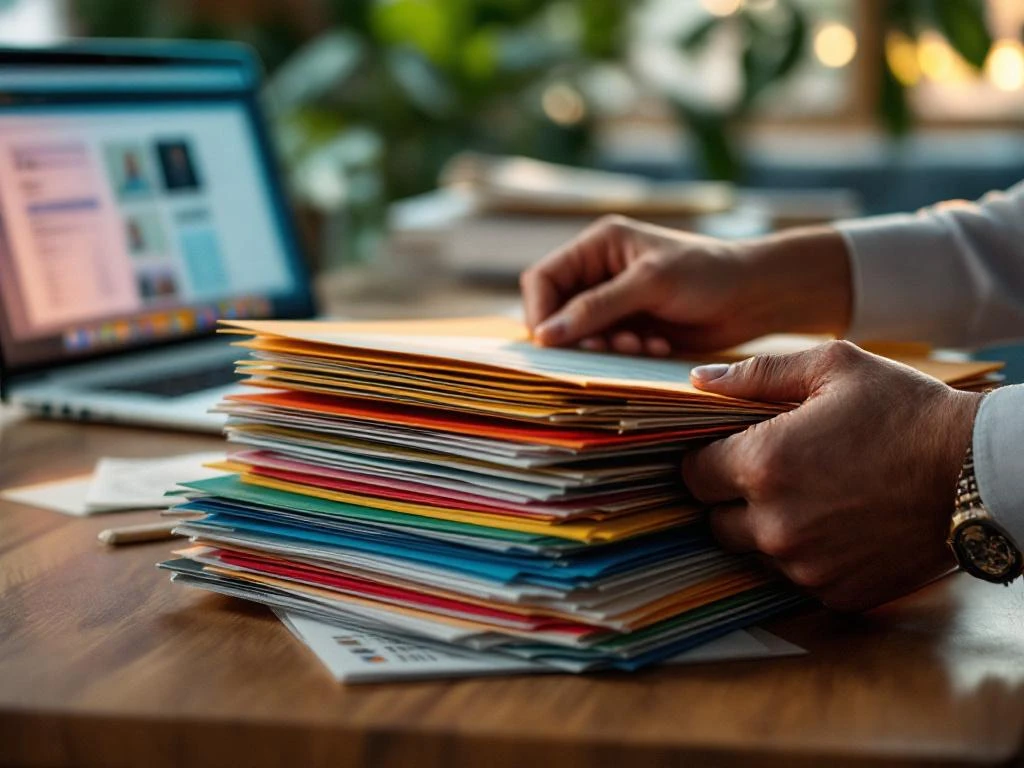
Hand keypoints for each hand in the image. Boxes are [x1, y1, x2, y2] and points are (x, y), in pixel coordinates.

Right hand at [521, 214, 851, 354]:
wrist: (755, 296)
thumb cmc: (707, 275)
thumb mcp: (649, 284)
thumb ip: (595, 308)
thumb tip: (543, 336)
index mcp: (598, 245)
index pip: (542, 279)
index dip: (541, 312)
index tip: (551, 343)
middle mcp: (600, 271)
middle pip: (556, 311)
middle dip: (578, 335)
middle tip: (611, 347)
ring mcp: (614, 301)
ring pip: (581, 335)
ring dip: (605, 348)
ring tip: (639, 347)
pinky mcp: (631, 327)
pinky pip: (606, 349)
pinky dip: (624, 355)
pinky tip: (655, 349)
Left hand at [682, 341, 982, 610]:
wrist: (979, 472)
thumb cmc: (905, 411)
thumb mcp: (832, 368)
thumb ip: (755, 374)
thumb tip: (697, 381)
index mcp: (762, 464)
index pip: (693, 476)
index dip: (706, 461)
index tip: (727, 452)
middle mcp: (775, 524)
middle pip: (715, 521)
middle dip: (732, 498)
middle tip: (773, 474)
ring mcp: (805, 566)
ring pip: (754, 553)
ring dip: (768, 530)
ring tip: (811, 498)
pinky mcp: (836, 595)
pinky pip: (795, 579)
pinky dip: (806, 557)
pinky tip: (837, 527)